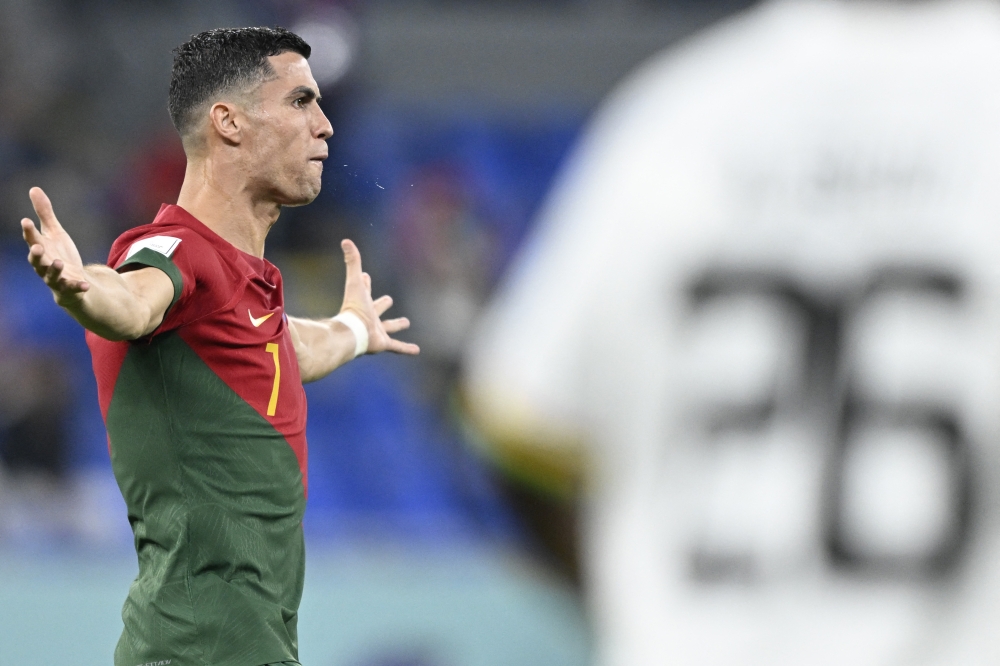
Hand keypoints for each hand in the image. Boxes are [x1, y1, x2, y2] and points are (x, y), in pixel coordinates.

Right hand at [21, 187, 89, 306]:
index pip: (32, 239)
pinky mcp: (69, 289)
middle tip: (37, 246)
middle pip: (36, 260)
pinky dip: (78, 287)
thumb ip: (45, 214)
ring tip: (59, 262)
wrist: (71, 280)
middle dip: (36, 254)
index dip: (29, 231)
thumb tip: (34, 189)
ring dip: (54, 270)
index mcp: (41, 249)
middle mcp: (44, 265)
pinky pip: (73, 289)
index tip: (26, 220)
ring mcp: (56, 279)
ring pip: (51, 276)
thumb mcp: (55, 233)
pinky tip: (85, 285)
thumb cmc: (59, 254)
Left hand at [339, 238, 418, 355]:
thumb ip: (352, 261)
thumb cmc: (354, 307)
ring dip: (396, 325)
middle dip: (381, 304)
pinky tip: (417, 350)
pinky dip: (406, 348)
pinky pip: (397, 346)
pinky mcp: (383, 343)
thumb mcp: (355, 281)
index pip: (364, 289)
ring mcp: (377, 330)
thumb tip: (345, 240)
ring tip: (405, 322)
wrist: (353, 333)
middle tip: (388, 300)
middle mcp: (370, 316)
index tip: (365, 275)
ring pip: (388, 327)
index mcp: (363, 303)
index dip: (365, 282)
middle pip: (377, 308)